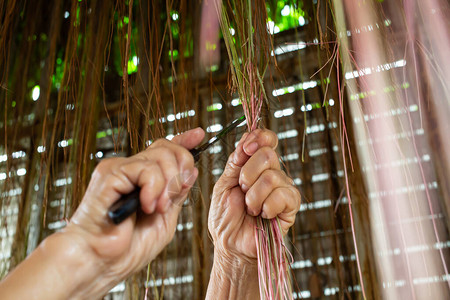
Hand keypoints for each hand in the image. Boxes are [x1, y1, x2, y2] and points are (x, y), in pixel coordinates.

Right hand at [61, 128, 204, 294]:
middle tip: (178, 193)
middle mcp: (130, 170)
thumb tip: (191, 171)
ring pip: (161, 155)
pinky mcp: (110, 173)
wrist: (100, 262)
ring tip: (157, 209)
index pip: (165, 150)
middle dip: (183, 167)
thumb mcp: (165, 219)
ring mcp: (119, 169)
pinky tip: (146, 205)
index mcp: (143, 180)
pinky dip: (154, 188)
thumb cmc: (129, 247)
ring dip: (169, 185)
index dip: (184, 141)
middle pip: (166, 148)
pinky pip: (147, 169)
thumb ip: (177, 195)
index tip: (200, 135)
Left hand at [208, 129, 300, 263]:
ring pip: (272, 177)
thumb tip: (247, 139)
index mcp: (255, 164)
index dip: (259, 138)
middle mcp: (272, 173)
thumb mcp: (223, 184)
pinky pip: (283, 195)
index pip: (267, 139)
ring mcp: (283, 188)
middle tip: (242, 190)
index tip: (245, 149)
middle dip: (247, 174)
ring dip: (253, 196)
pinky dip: (267, 206)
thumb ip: (235, 161)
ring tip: (249, 208)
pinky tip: (262, 215)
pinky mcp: (291, 206)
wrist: (230, 244)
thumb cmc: (225, 216)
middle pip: (268, 154)